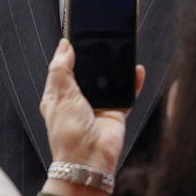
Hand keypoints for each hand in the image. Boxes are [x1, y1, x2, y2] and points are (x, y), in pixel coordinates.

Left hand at [37, 38, 142, 175]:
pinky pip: (126, 93)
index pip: (63, 67)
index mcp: (59, 94)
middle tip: (104, 36)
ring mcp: (98, 105)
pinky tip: (136, 70)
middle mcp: (78, 98)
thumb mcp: (60, 96)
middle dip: (95, 57)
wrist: (89, 161)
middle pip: (88, 71)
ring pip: (108, 80)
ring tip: (122, 48)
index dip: (70, 52)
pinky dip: (132, 82)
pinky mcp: (115, 111)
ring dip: (115, 67)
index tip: (79, 33)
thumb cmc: (69, 134)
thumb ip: (61, 69)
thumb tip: (64, 46)